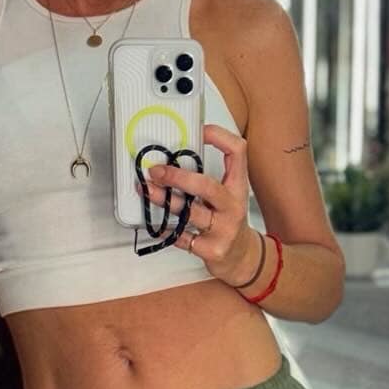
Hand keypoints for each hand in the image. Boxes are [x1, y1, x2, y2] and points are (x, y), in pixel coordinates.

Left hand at [141, 123, 258, 287]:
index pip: (237, 152)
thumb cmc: (228, 220)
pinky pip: (183, 238)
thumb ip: (209, 176)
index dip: (219, 137)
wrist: (242, 257)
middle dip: (178, 177)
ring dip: (164, 201)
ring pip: (190, 214)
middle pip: (206, 186)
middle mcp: (233, 206)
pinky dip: (167, 230)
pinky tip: (157, 223)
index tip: (199, 130)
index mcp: (237, 185)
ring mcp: (224, 229)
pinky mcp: (212, 250)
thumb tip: (174, 156)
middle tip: (156, 170)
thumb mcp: (227, 194)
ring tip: (147, 190)